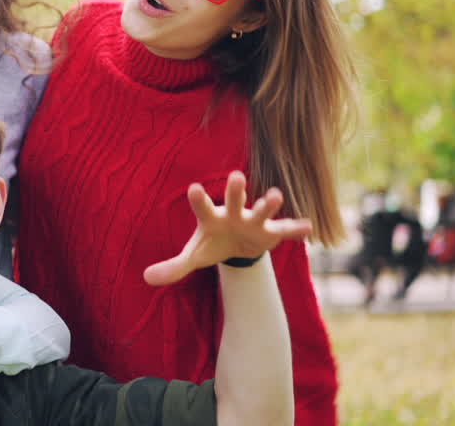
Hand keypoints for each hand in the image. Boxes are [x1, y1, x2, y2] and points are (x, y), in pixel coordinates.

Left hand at [143, 171, 311, 286]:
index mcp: (211, 218)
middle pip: (234, 200)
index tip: (193, 189)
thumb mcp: (194, 256)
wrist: (238, 246)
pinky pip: (286, 230)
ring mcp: (254, 221)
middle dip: (236, 191)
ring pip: (263, 211)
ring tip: (275, 196)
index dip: (199, 199)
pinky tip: (307, 227)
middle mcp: (233, 214)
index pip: (202, 207)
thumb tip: (147, 277)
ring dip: (269, 204)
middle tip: (236, 176)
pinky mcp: (272, 232)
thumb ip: (174, 266)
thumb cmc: (212, 244)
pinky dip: (296, 229)